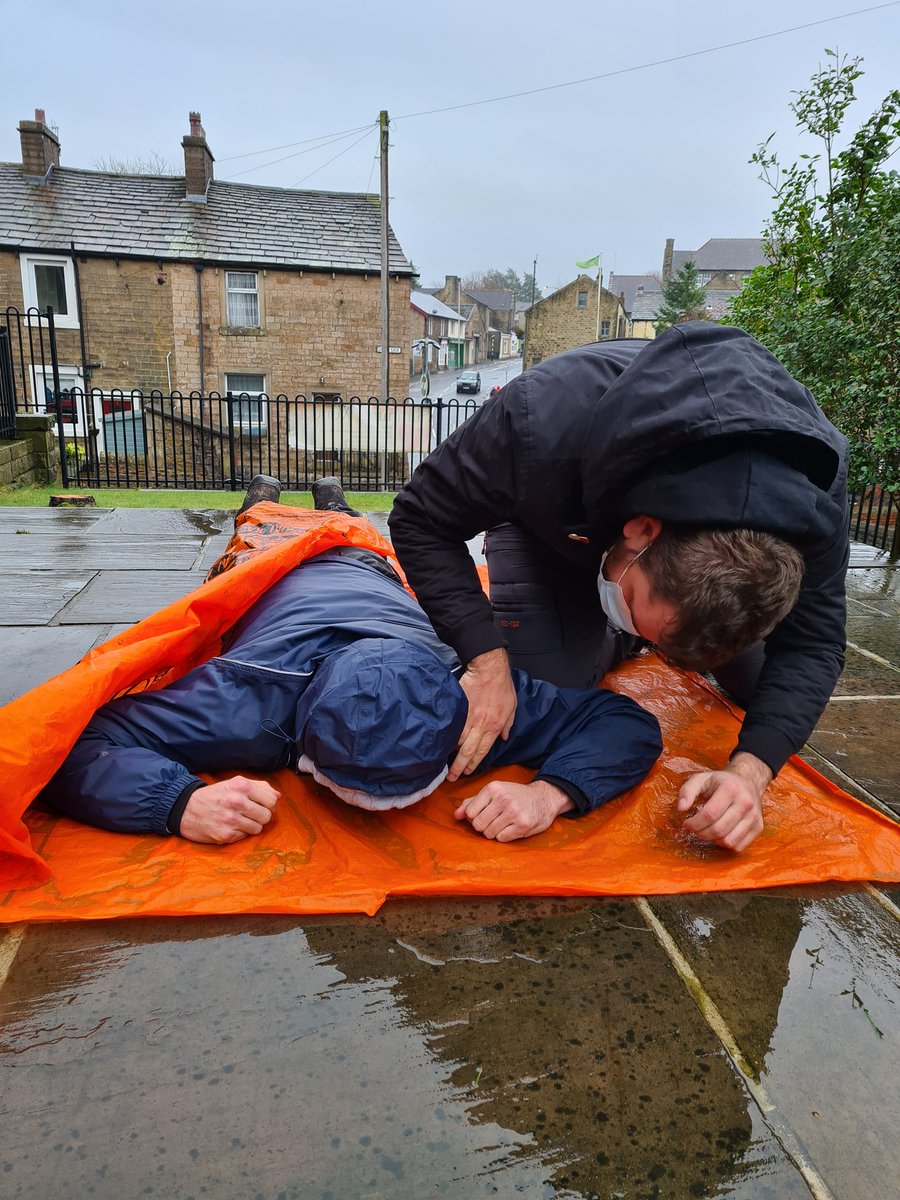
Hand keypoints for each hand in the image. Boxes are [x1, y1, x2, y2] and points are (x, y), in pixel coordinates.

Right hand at [179, 776, 279, 843]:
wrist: (186, 809)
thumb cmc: (214, 795)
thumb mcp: (234, 783)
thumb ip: (259, 786)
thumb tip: (278, 795)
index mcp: (241, 786)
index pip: (272, 800)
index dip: (269, 805)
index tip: (261, 806)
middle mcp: (237, 801)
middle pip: (267, 815)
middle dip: (261, 816)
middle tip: (250, 814)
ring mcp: (231, 819)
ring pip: (258, 828)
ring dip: (251, 826)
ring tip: (239, 820)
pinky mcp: (226, 835)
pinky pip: (245, 836)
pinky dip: (240, 833)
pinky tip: (230, 826)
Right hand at [449, 648, 517, 780]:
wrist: (489, 668)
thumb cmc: (502, 685)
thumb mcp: (512, 706)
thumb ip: (508, 724)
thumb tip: (503, 738)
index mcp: (495, 725)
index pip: (483, 750)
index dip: (474, 763)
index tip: (467, 772)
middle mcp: (481, 724)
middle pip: (468, 750)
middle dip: (459, 766)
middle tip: (451, 777)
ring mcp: (469, 716)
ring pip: (458, 740)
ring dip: (452, 753)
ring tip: (445, 764)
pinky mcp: (460, 708)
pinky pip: (453, 726)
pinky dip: (448, 736)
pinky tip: (443, 744)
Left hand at [454, 779, 573, 840]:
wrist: (544, 798)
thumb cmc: (515, 795)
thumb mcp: (494, 792)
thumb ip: (472, 802)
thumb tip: (456, 816)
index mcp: (493, 788)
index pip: (470, 812)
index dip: (474, 816)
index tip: (484, 814)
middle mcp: (503, 799)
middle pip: (477, 825)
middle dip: (483, 826)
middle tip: (494, 820)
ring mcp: (513, 812)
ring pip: (488, 833)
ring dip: (494, 832)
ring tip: (503, 823)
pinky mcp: (523, 825)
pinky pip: (501, 839)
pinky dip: (504, 836)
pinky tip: (511, 827)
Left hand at [676, 753, 772, 851]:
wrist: (747, 780)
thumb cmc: (720, 782)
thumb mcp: (701, 779)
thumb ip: (687, 791)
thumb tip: (680, 808)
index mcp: (730, 788)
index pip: (710, 814)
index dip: (694, 823)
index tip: (687, 824)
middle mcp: (746, 803)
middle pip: (719, 829)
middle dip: (701, 833)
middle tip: (695, 829)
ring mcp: (754, 816)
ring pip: (729, 841)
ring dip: (713, 840)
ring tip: (707, 831)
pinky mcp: (759, 827)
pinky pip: (739, 846)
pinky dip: (725, 844)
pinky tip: (720, 834)